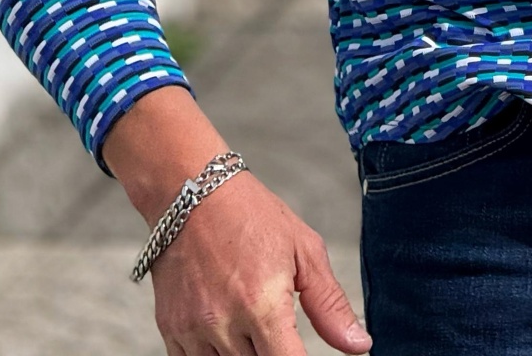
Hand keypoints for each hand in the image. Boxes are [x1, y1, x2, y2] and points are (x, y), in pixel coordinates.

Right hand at [105, 86, 368, 355]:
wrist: (191, 192)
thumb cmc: (251, 214)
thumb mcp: (303, 249)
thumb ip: (330, 305)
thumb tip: (360, 346)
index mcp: (262, 304)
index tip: (304, 355)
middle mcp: (225, 323)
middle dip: (274, 353)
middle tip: (277, 326)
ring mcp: (193, 330)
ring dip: (246, 354)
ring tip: (253, 325)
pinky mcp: (171, 330)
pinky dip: (216, 355)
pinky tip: (228, 330)